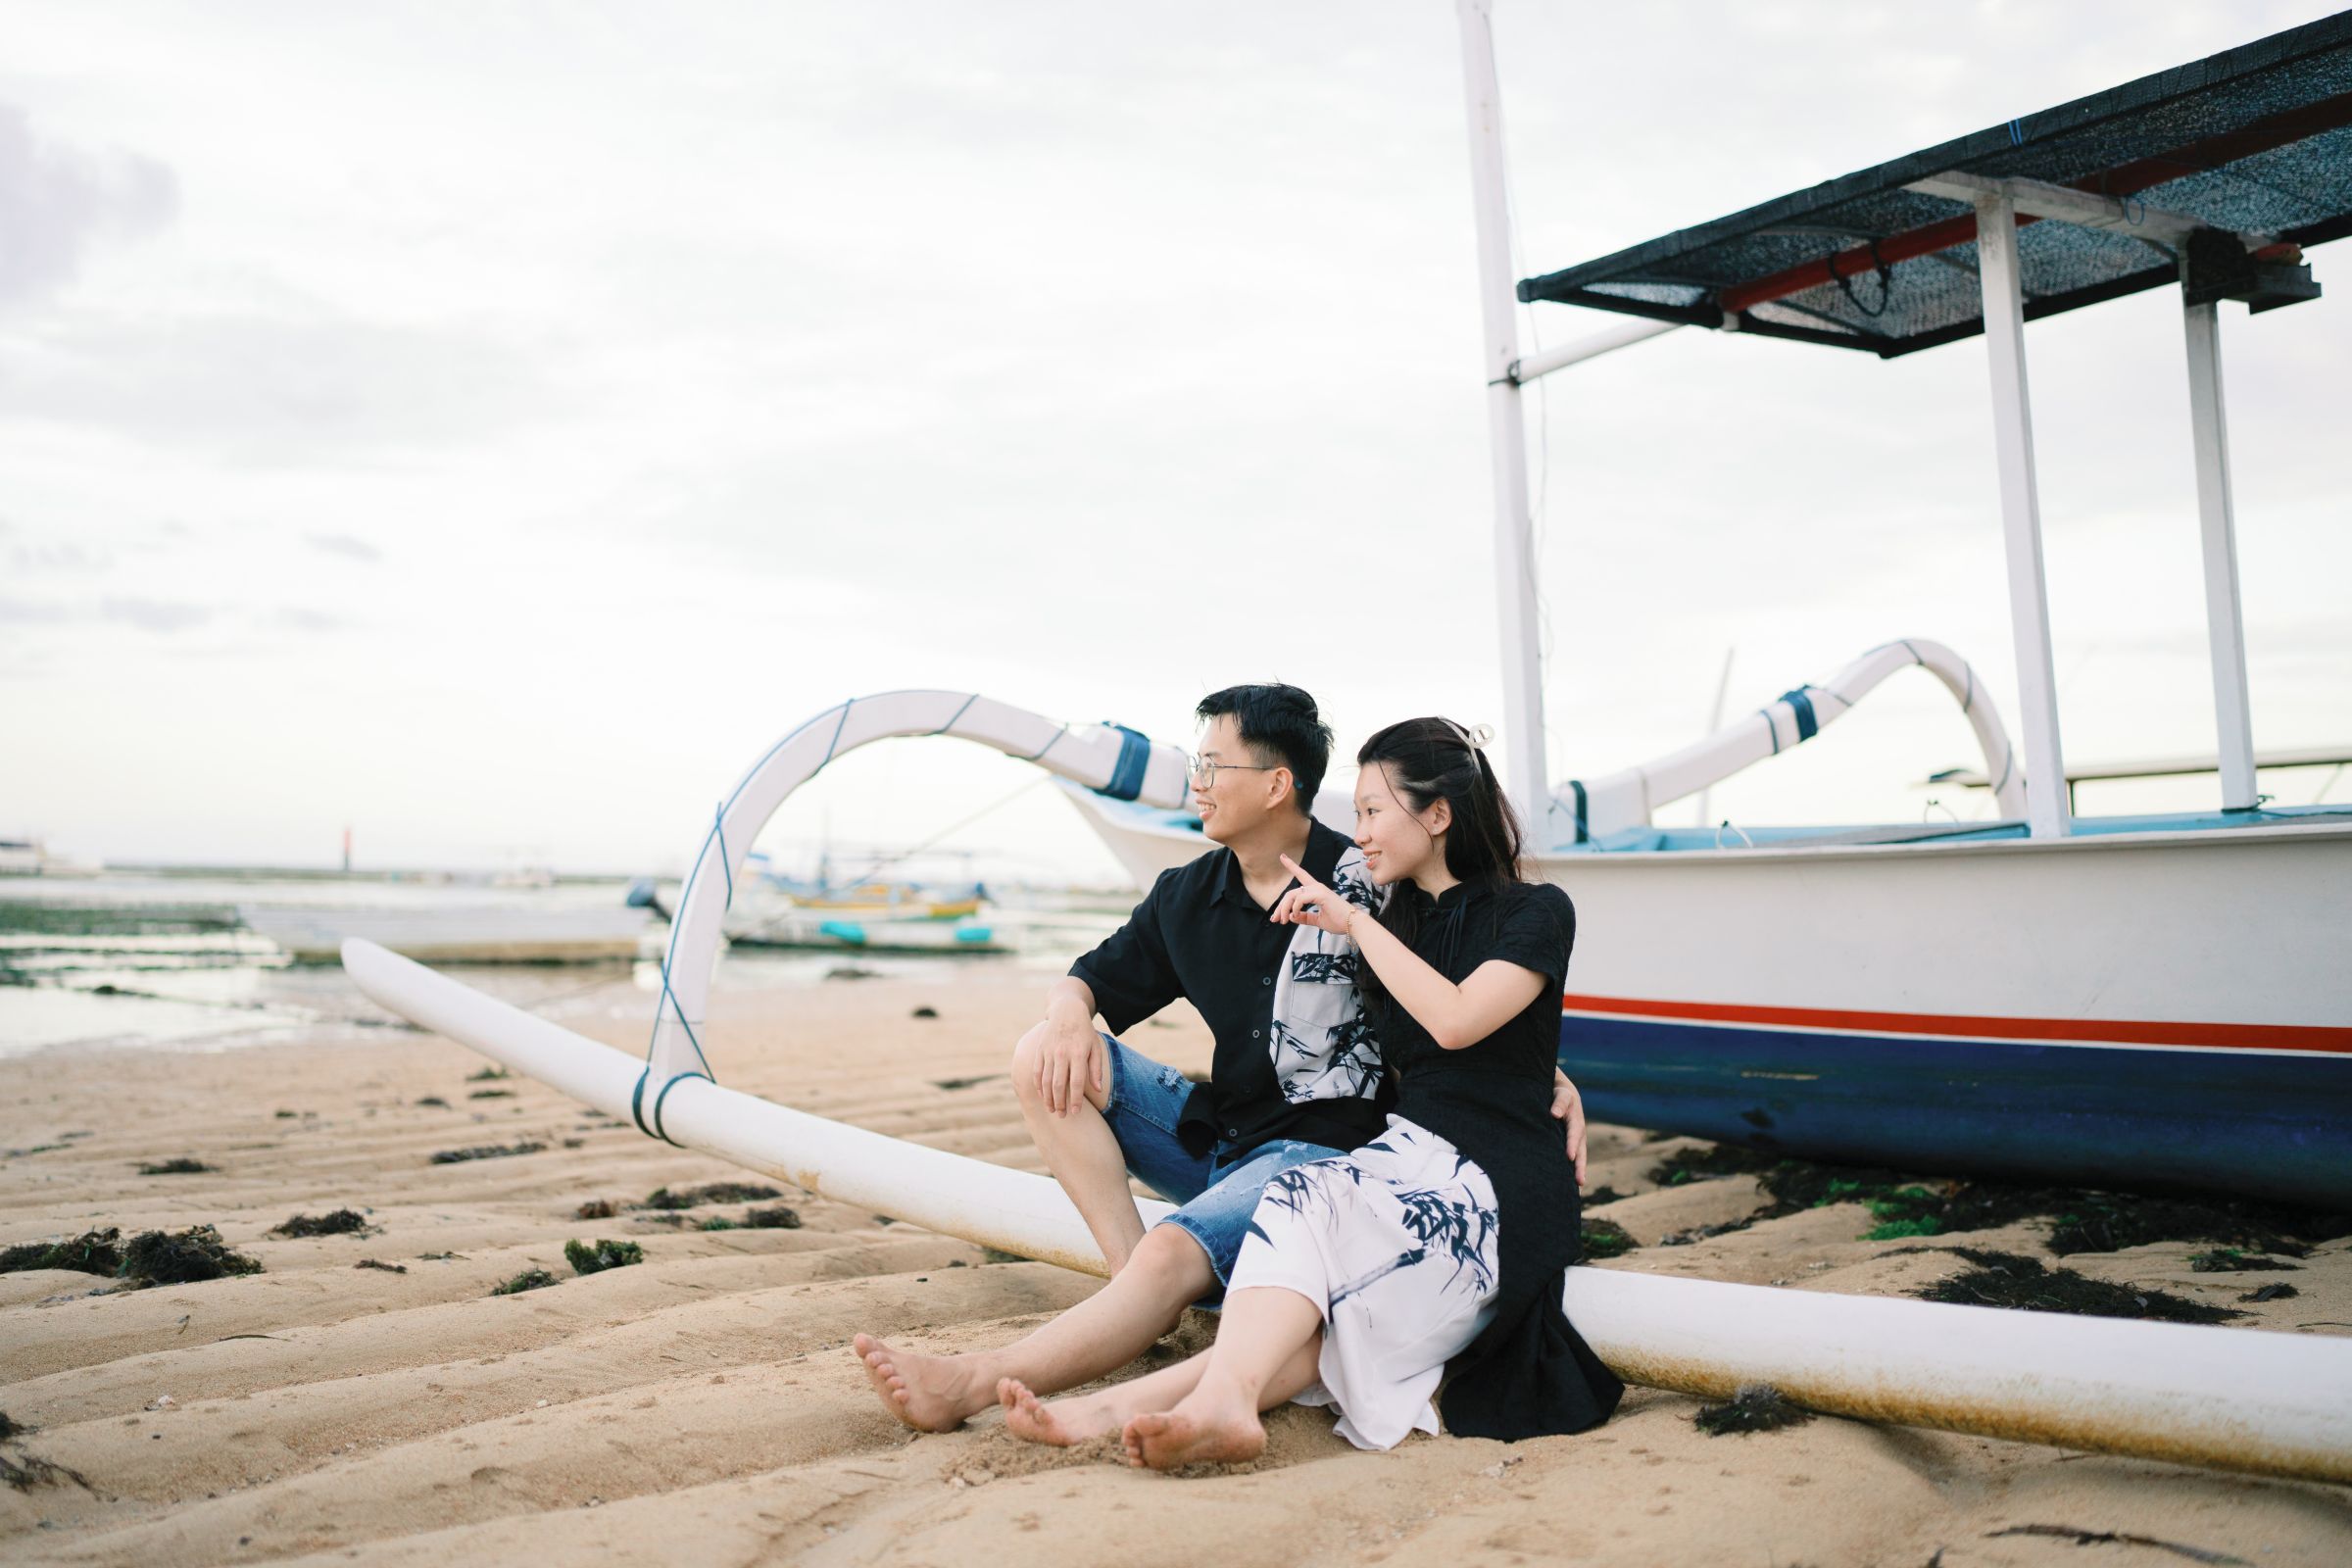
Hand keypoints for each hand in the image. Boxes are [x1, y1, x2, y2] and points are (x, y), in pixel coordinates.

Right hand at [1034, 1017, 1105, 1116]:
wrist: (1067, 1011)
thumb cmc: (1085, 1032)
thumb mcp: (1096, 1047)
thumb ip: (1096, 1069)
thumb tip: (1098, 1089)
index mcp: (1078, 1053)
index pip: (1076, 1082)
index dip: (1075, 1100)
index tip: (1076, 1112)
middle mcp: (1062, 1053)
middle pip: (1058, 1084)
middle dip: (1060, 1103)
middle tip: (1062, 1116)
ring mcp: (1048, 1052)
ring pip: (1045, 1081)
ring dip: (1048, 1098)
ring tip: (1052, 1110)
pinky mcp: (1040, 1050)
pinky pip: (1036, 1072)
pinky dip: (1038, 1086)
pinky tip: (1042, 1095)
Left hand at [1269, 854, 1355, 936]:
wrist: (1353, 925)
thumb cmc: (1339, 921)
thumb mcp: (1318, 920)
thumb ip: (1305, 917)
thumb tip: (1291, 917)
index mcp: (1316, 891)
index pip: (1301, 875)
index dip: (1291, 865)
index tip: (1282, 856)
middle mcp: (1316, 887)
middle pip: (1290, 892)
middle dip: (1280, 906)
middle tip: (1274, 919)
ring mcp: (1318, 889)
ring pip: (1292, 895)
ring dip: (1284, 908)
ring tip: (1282, 921)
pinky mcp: (1321, 894)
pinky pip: (1300, 898)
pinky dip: (1295, 907)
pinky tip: (1295, 915)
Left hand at [1551, 1070, 1587, 1185]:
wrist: (1564, 1093)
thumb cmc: (1561, 1094)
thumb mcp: (1561, 1094)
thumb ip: (1559, 1103)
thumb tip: (1554, 1114)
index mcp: (1576, 1120)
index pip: (1573, 1134)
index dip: (1571, 1145)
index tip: (1569, 1157)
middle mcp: (1579, 1133)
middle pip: (1580, 1152)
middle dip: (1580, 1167)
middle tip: (1579, 1182)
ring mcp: (1576, 1140)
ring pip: (1579, 1157)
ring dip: (1578, 1172)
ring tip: (1578, 1188)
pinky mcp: (1571, 1144)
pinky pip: (1574, 1158)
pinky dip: (1573, 1169)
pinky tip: (1570, 1184)